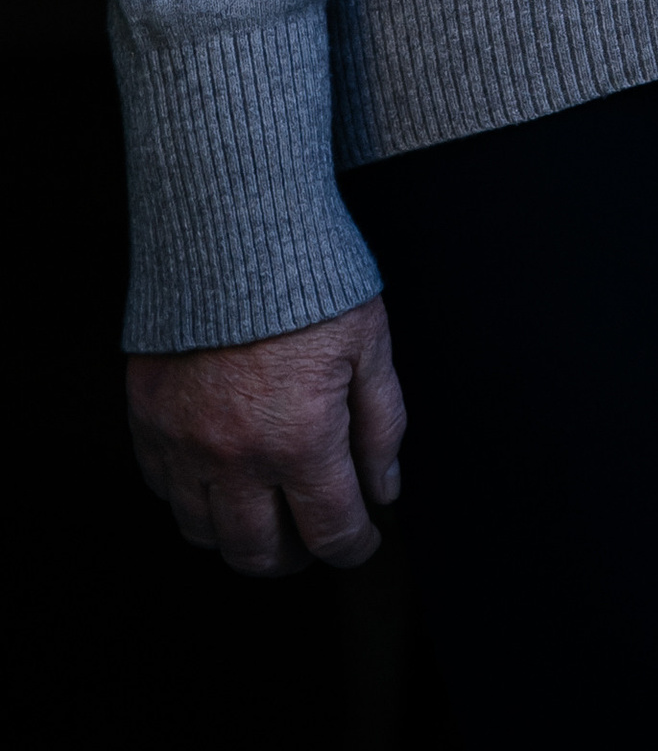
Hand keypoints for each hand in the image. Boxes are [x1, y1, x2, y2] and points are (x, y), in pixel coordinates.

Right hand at [128, 295, 404, 576]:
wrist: (233, 225)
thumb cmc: (311, 278)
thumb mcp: (370, 343)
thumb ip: (382, 425)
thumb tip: (383, 491)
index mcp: (300, 439)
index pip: (330, 531)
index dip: (354, 547)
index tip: (363, 542)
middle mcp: (235, 455)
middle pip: (258, 553)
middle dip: (294, 558)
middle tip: (313, 539)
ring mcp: (183, 442)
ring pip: (203, 533)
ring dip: (239, 536)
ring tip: (267, 514)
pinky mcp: (148, 418)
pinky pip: (162, 490)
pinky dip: (191, 499)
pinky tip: (219, 478)